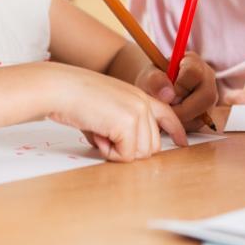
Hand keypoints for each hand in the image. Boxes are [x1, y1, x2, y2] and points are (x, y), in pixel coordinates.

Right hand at [47, 65, 187, 161]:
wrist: (61, 88)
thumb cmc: (76, 99)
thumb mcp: (107, 108)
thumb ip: (124, 125)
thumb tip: (130, 152)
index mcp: (139, 96)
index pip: (167, 114)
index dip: (176, 131)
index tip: (183, 143)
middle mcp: (143, 103)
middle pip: (152, 146)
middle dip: (129, 149)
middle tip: (104, 135)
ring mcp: (138, 112)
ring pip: (141, 154)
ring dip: (118, 152)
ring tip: (99, 133)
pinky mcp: (128, 123)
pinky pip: (126, 155)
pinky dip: (109, 152)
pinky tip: (97, 135)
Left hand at [135, 51, 217, 130]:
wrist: (154, 92)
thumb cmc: (153, 81)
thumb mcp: (149, 77)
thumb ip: (155, 81)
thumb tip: (168, 96)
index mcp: (193, 62)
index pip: (194, 72)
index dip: (180, 85)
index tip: (168, 92)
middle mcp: (206, 78)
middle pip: (207, 96)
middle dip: (184, 108)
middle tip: (167, 109)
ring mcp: (209, 96)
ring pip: (204, 112)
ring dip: (182, 117)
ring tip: (168, 111)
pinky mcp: (206, 113)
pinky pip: (199, 123)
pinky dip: (183, 124)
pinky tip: (173, 117)